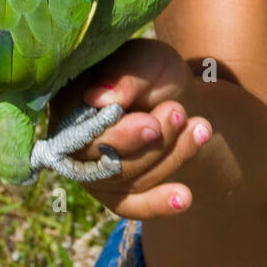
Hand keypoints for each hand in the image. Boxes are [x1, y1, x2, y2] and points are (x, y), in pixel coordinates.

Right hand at [47, 38, 211, 218]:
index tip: (152, 125)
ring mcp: (91, 171)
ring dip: (168, 156)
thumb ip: (124, 74)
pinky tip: (184, 198)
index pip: (80, 132)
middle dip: (149, 145)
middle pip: (103, 162)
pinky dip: (158, 204)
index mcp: (66, 103)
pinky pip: (132, 206)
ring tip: (201, 127)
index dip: (117, 134)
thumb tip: (98, 98)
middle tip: (178, 114)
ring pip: (126, 180)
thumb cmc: (151, 71)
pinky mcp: (114, 192)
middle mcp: (70, 142)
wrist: (171, 94)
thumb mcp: (145, 61)